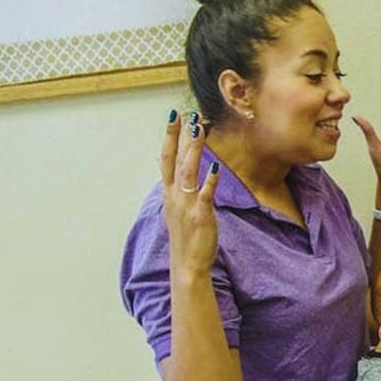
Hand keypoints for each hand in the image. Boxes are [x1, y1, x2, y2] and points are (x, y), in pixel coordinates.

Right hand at [159, 111, 220, 278]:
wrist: (187, 265)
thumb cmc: (187, 238)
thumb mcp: (180, 211)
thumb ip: (182, 192)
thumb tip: (186, 176)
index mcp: (170, 193)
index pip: (166, 159)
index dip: (169, 137)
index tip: (173, 117)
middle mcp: (175, 196)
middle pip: (174, 159)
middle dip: (179, 136)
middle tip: (185, 114)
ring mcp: (186, 205)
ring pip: (188, 171)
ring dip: (193, 149)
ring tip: (199, 129)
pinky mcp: (200, 216)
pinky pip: (205, 194)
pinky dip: (209, 180)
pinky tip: (215, 165)